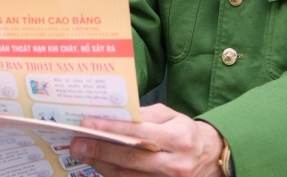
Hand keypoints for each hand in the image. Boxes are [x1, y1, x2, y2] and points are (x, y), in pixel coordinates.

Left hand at [69, 104, 224, 176]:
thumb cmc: (184, 131)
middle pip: (131, 159)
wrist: (209, 157)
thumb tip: (113, 116)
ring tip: (84, 153)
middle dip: (100, 151)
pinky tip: (100, 165)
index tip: (88, 125)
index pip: (139, 133)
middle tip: (77, 144)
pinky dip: (113, 174)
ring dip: (102, 165)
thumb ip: (143, 115)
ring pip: (128, 176)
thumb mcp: (170, 116)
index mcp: (178, 137)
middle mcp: (175, 163)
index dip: (111, 130)